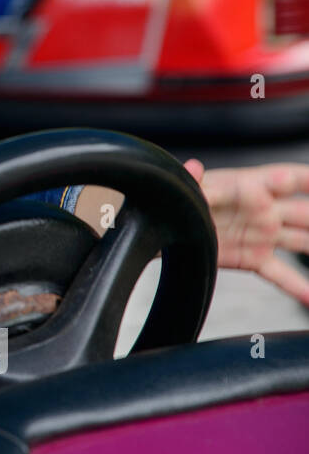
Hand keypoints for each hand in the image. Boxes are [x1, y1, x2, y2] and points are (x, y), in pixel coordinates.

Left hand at [183, 159, 308, 305]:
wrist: (160, 226)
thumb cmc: (175, 200)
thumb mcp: (185, 190)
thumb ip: (193, 182)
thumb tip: (193, 167)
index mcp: (249, 186)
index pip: (290, 179)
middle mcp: (263, 210)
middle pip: (305, 212)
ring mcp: (261, 235)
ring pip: (303, 241)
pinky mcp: (252, 258)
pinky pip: (281, 273)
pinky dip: (299, 287)